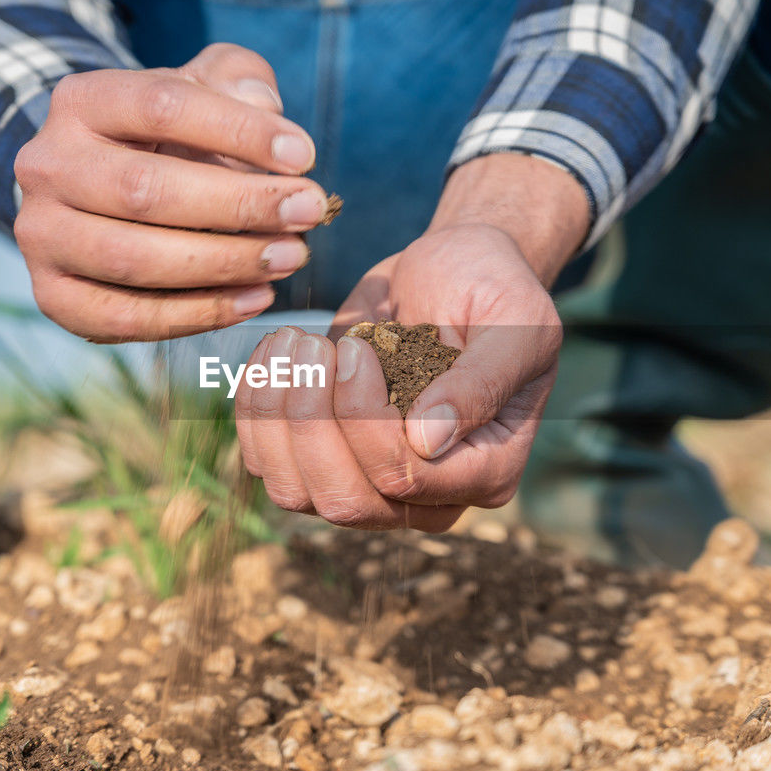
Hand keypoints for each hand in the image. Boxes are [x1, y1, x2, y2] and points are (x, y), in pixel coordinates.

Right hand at [13, 44, 327, 341]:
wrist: (96, 195)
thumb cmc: (168, 139)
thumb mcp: (201, 88)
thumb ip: (237, 78)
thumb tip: (263, 104)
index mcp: (82, 101)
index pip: (161, 105)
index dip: (237, 131)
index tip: (304, 155)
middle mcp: (48, 165)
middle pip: (145, 189)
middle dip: (240, 204)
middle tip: (309, 210)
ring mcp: (42, 235)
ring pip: (134, 258)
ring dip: (224, 263)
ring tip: (291, 256)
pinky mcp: (53, 296)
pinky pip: (127, 316)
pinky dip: (199, 313)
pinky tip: (256, 297)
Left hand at [234, 154, 587, 531]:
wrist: (454, 270)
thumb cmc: (493, 290)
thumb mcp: (515, 324)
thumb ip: (480, 383)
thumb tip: (426, 441)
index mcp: (485, 472)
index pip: (405, 479)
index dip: (364, 420)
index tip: (355, 350)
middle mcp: (427, 495)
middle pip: (345, 499)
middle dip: (312, 421)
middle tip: (311, 345)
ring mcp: (370, 484)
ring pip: (296, 492)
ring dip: (276, 417)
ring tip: (292, 343)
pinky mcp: (324, 459)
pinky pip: (268, 463)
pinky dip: (256, 407)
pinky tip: (273, 352)